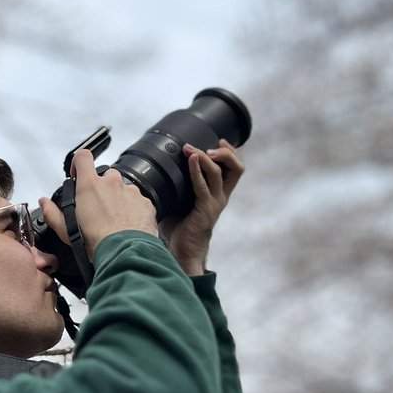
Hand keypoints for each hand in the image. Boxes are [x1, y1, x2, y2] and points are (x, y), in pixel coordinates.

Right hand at [40, 148, 157, 259]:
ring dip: (118, 200)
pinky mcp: (145, 202)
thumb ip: (52, 213)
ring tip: (114, 221)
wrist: (125, 253)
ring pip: (123, 189)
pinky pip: (138, 201)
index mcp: (90, 185)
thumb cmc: (97, 242)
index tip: (78, 175)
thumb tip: (44, 203)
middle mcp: (112, 183)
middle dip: (102, 189)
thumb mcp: (66, 230)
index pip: (83, 157)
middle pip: (106, 176)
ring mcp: (131, 191)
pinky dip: (133, 210)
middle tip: (98, 209)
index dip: (79, 163)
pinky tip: (127, 225)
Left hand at [160, 139, 244, 276]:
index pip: (233, 168)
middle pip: (236, 168)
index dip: (231, 152)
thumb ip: (176, 184)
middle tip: (210, 145)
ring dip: (205, 156)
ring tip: (192, 150)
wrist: (183, 252)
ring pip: (219, 172)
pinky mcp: (205, 209)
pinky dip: (196, 169)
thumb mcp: (179, 200)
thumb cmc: (179, 228)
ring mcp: (214, 202)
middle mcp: (221, 196)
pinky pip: (203, 185)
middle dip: (226, 152)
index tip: (220, 140)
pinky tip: (190, 159)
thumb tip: (156, 170)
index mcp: (218, 193)